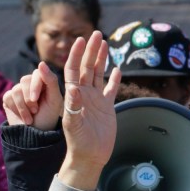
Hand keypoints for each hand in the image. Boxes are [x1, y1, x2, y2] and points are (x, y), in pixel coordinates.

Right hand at [2, 62, 61, 130]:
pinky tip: (22, 117)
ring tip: (30, 117)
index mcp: (44, 81)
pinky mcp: (8, 98)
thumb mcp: (54, 99)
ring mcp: (18, 90)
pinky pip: (8, 97)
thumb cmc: (48, 117)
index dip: (34, 86)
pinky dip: (16, 109)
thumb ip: (51, 80)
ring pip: (16, 90)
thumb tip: (41, 62)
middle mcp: (31, 83)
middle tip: (35, 111)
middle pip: (24, 80)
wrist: (36, 135)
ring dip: (23, 107)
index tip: (34, 99)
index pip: (37, 73)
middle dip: (29, 99)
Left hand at [57, 31, 121, 190]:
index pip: (74, 71)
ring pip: (98, 74)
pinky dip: (113, 79)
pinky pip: (110, 90)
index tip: (81, 40)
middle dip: (91, 51)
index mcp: (74, 96)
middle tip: (96, 34)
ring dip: (101, 59)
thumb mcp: (73, 125)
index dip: (77, 55)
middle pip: (87, 68)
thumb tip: (72, 88)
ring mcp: (95, 100)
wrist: (89, 157)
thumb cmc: (78, 143)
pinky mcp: (106, 108)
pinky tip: (116, 69)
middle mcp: (84, 95)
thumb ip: (73, 106)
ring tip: (104, 43)